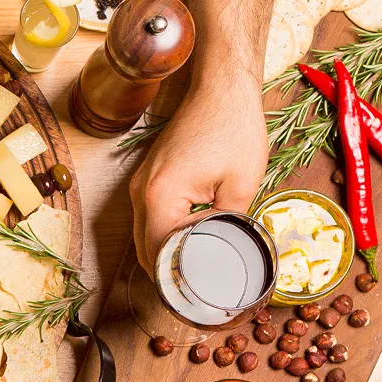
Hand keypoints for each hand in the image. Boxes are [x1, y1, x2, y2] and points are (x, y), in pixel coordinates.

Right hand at [128, 79, 268, 271]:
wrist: (221, 89)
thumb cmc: (233, 128)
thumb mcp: (241, 185)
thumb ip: (228, 225)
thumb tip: (224, 252)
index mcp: (160, 195)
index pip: (159, 255)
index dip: (178, 278)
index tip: (200, 292)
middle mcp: (140, 191)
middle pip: (144, 250)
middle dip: (168, 273)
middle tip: (197, 290)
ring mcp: (141, 183)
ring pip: (143, 234)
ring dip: (164, 254)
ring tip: (195, 270)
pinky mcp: (149, 177)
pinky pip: (149, 217)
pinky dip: (163, 234)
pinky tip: (189, 242)